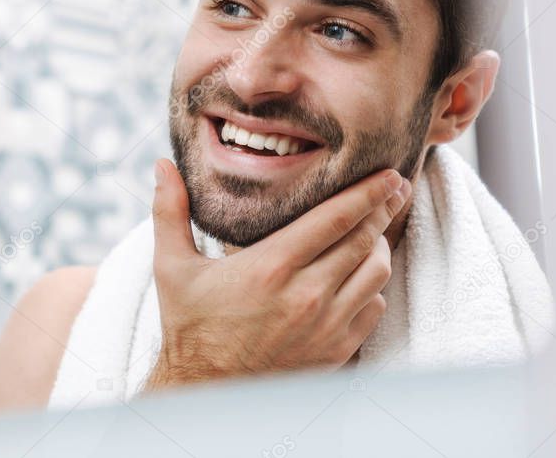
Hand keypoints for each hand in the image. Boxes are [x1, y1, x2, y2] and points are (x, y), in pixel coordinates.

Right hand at [143, 159, 409, 391]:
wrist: (205, 391)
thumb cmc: (190, 326)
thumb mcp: (172, 267)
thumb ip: (170, 211)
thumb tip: (162, 164)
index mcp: (270, 266)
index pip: (336, 218)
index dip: (368, 191)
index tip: (388, 174)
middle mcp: (305, 295)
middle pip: (364, 240)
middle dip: (383, 210)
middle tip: (393, 190)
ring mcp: (326, 326)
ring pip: (377, 273)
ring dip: (380, 247)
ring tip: (374, 231)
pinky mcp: (337, 351)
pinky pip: (374, 308)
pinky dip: (373, 287)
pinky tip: (360, 276)